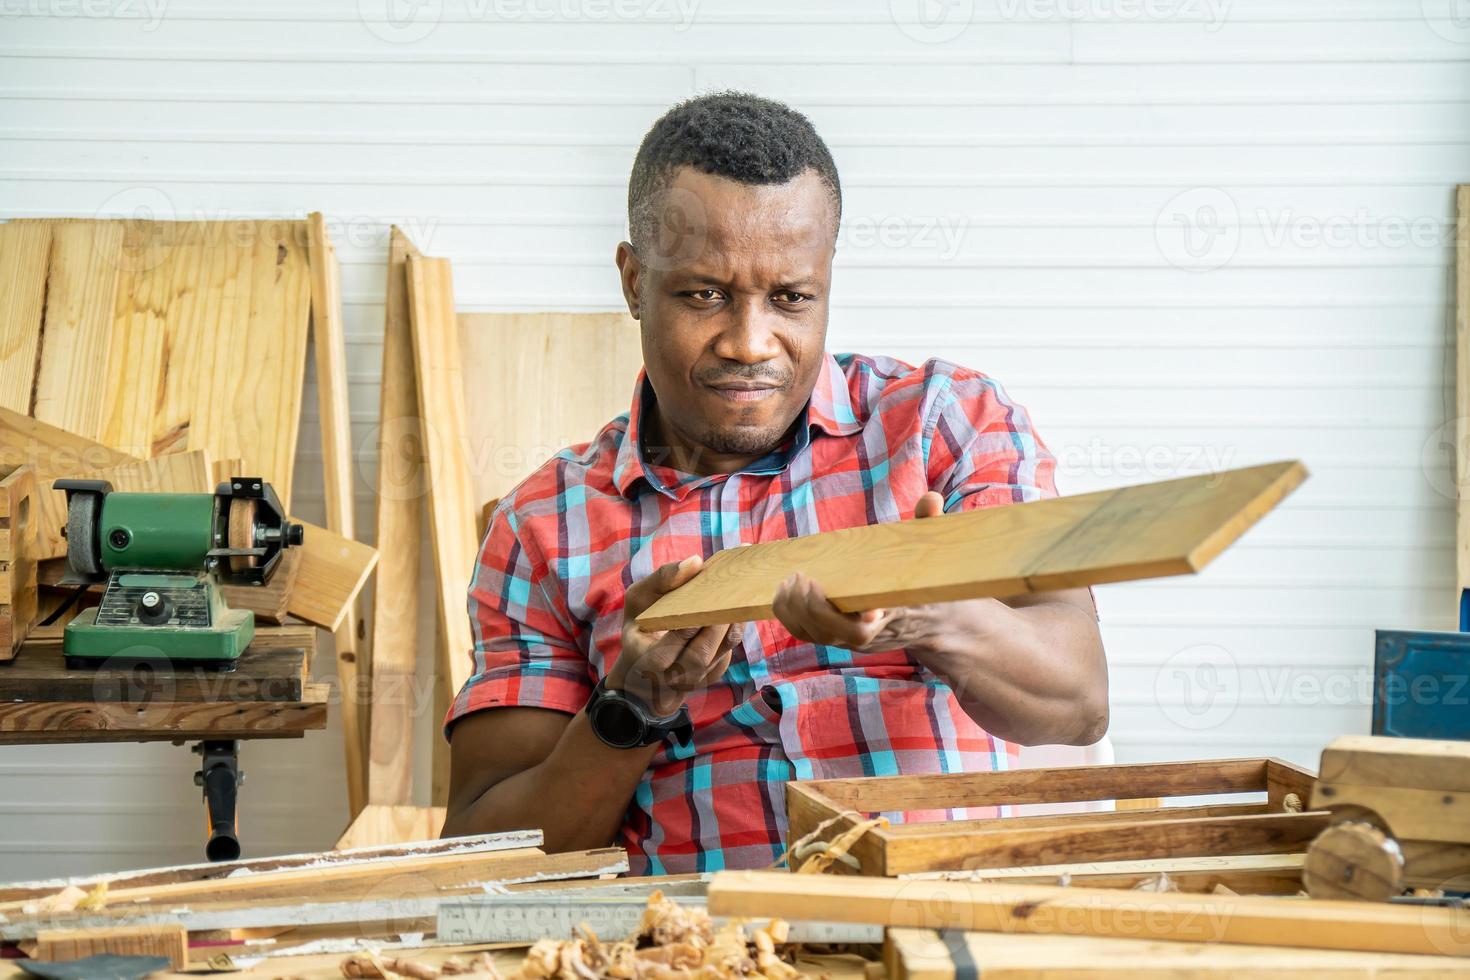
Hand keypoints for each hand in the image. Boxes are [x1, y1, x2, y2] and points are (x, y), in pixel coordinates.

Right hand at [610, 555, 741, 715]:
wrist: (645, 669)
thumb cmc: (641, 625)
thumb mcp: (638, 600)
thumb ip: (662, 580)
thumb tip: (696, 562)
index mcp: (644, 661)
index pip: (666, 652)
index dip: (686, 629)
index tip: (703, 602)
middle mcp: (670, 677)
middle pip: (700, 656)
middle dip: (717, 625)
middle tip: (732, 594)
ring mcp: (695, 681)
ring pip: (721, 653)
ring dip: (733, 623)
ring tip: (742, 594)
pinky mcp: (713, 674)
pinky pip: (729, 651)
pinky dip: (737, 627)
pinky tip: (743, 603)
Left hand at [771, 491, 945, 652]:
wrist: (931, 623)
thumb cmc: (926, 585)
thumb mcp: (932, 555)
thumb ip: (928, 527)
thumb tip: (931, 498)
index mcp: (890, 616)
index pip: (869, 629)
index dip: (859, 621)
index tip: (865, 609)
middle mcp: (867, 635)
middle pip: (830, 632)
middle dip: (810, 607)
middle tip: (802, 576)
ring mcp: (848, 640)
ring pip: (811, 634)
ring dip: (792, 610)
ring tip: (789, 580)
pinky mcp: (834, 638)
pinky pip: (804, 633)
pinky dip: (788, 615)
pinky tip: (784, 590)